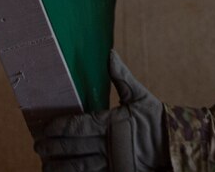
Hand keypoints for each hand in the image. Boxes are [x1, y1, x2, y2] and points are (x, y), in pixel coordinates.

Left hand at [35, 51, 169, 171]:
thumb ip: (122, 76)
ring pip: (79, 168)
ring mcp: (113, 164)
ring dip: (59, 167)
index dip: (59, 127)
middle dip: (53, 147)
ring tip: (45, 165)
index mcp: (112, 123)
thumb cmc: (156, 119)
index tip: (46, 127)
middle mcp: (110, 145)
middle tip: (38, 146)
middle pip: (73, 148)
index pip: (78, 125)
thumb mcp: (139, 95)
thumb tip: (110, 53)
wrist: (176, 145)